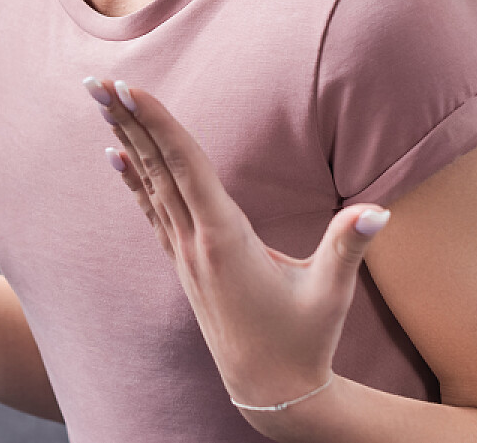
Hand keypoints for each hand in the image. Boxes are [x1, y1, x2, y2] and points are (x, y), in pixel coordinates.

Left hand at [83, 77, 389, 423]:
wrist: (271, 395)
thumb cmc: (305, 341)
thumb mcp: (332, 294)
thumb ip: (349, 246)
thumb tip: (381, 212)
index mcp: (225, 240)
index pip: (186, 167)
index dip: (158, 124)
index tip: (130, 89)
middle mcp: (195, 243)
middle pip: (156, 168)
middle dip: (127, 121)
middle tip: (96, 80)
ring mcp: (185, 255)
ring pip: (149, 185)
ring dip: (126, 140)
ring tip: (100, 101)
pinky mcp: (186, 264)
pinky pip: (151, 209)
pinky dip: (133, 178)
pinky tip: (115, 156)